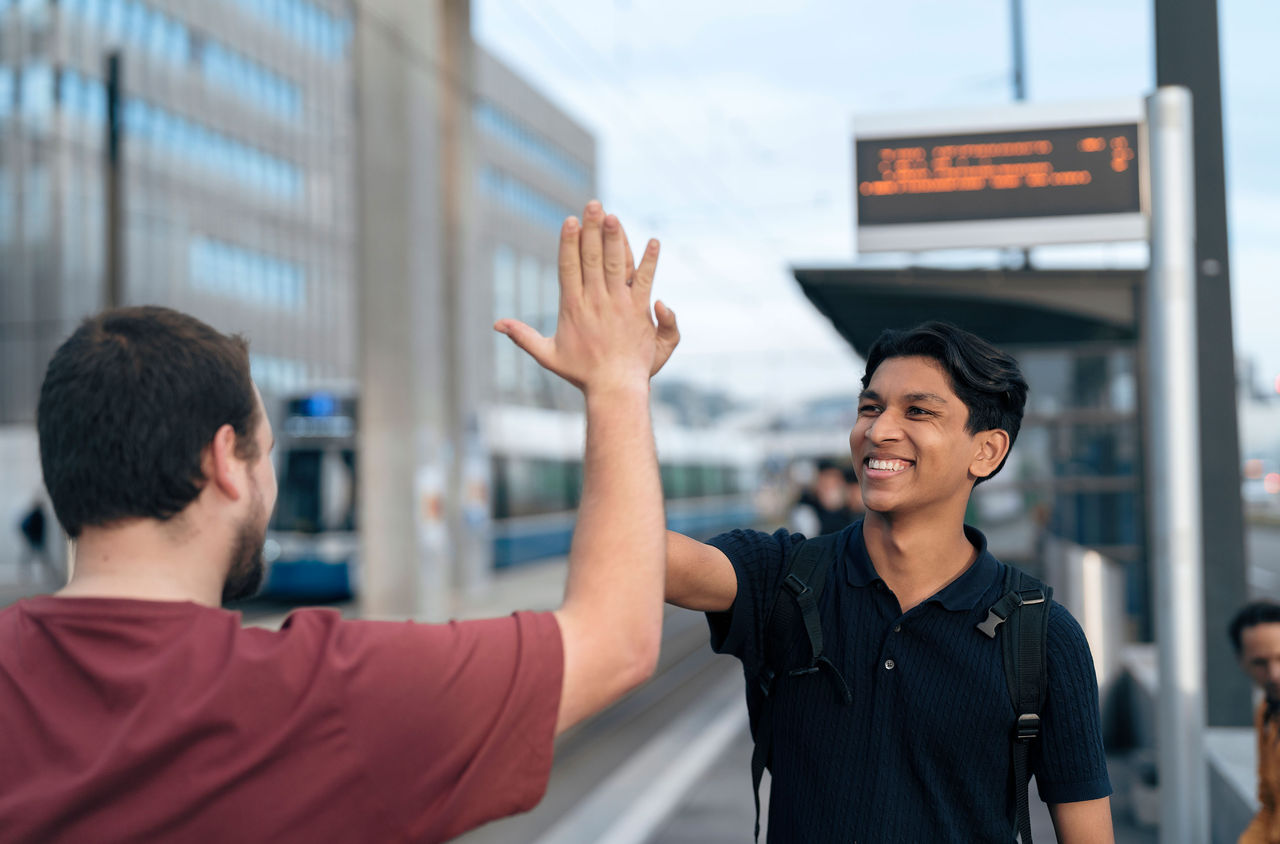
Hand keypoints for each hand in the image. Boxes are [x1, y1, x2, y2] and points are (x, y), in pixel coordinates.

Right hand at [495, 201, 676, 390]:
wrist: (614, 388)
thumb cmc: (582, 374)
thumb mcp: (548, 355)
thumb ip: (524, 337)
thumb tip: (496, 324)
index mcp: (572, 307)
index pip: (569, 267)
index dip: (569, 242)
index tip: (570, 221)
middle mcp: (595, 302)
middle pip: (592, 258)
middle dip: (592, 230)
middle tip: (593, 204)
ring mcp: (619, 305)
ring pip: (617, 264)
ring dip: (616, 238)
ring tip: (613, 216)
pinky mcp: (639, 311)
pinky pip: (645, 281)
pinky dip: (650, 261)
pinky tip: (653, 242)